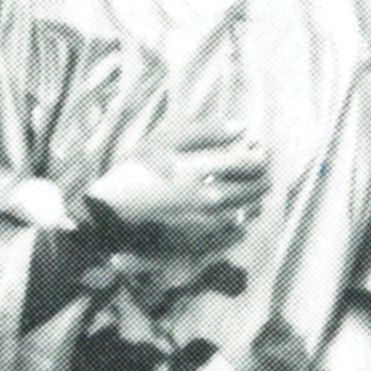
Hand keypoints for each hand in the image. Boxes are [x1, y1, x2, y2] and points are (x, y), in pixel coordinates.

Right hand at [83, 121, 268, 255]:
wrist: (108, 217)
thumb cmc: (133, 172)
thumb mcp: (162, 141)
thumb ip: (204, 132)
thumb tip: (242, 127)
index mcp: (202, 170)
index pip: (250, 163)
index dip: (261, 154)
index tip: (259, 149)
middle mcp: (209, 199)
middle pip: (254, 189)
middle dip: (262, 177)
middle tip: (260, 170)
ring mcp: (206, 225)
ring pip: (247, 212)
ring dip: (254, 200)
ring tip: (251, 192)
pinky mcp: (199, 243)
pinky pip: (232, 235)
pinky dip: (240, 224)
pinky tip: (235, 218)